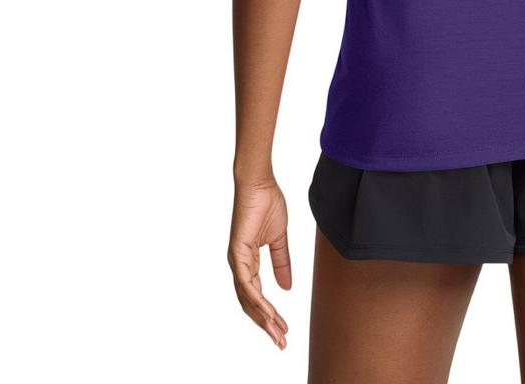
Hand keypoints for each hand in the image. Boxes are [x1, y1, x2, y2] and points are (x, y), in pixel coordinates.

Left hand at [227, 178, 291, 348]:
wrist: (260, 183)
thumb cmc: (267, 204)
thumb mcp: (280, 239)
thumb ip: (281, 262)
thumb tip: (287, 287)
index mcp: (248, 262)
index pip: (257, 296)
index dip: (269, 314)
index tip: (283, 329)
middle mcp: (239, 265)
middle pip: (250, 303)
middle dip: (266, 324)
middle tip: (281, 341)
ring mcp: (236, 260)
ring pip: (247, 298)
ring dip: (263, 317)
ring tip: (277, 331)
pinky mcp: (237, 252)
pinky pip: (246, 282)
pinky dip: (257, 299)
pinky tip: (268, 311)